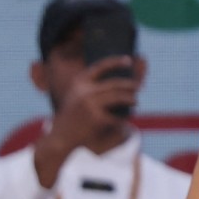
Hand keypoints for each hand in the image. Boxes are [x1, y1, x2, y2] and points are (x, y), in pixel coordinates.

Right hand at [35, 57, 140, 186]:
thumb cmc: (71, 117)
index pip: (100, 66)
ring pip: (119, 97)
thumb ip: (91, 87)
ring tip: (135, 100)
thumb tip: (118, 79)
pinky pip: (116, 115)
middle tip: (138, 87)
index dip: (116, 62)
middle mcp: (84, 91)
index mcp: (78, 83)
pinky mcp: (96, 118)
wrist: (60, 138)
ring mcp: (90, 104)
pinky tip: (125, 118)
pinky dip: (122, 117)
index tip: (129, 60)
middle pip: (115, 84)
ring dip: (131, 98)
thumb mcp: (76, 96)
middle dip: (130, 85)